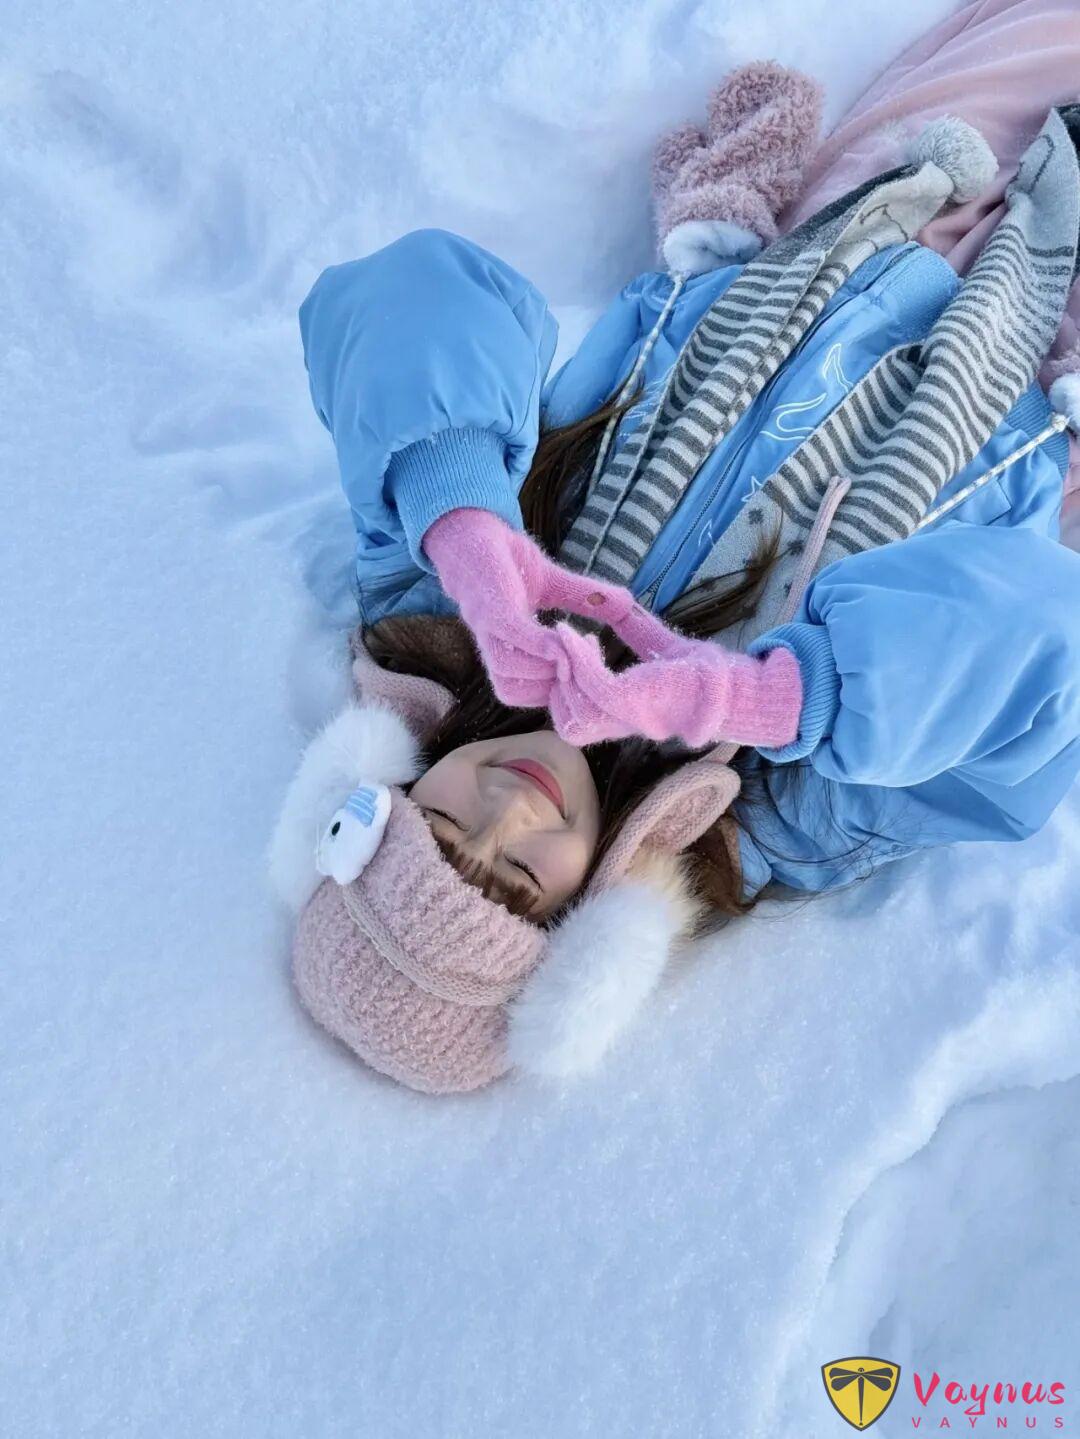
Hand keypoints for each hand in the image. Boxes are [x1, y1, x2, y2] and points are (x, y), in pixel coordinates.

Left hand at [422, 508, 642, 707]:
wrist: (467, 529)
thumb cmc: (505, 558)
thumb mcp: (553, 584)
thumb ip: (586, 597)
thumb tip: (628, 604)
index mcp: (506, 649)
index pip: (527, 692)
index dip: (560, 688)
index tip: (589, 666)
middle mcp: (491, 646)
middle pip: (514, 692)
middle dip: (555, 686)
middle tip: (586, 661)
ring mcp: (488, 629)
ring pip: (510, 677)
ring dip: (547, 670)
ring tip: (577, 650)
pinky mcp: (491, 609)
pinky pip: (513, 639)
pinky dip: (538, 645)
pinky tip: (561, 640)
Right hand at [547, 619, 802, 749]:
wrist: (738, 685)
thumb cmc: (705, 670)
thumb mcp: (656, 646)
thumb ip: (631, 630)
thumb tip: (612, 601)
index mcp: (622, 715)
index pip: (574, 721)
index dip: (560, 691)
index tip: (567, 651)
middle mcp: (621, 723)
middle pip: (567, 725)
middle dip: (555, 688)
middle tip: (562, 648)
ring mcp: (626, 715)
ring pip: (571, 710)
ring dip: (564, 670)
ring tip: (567, 637)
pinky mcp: (634, 701)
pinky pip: (590, 684)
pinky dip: (576, 657)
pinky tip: (570, 632)